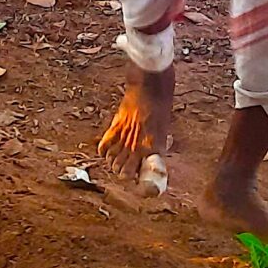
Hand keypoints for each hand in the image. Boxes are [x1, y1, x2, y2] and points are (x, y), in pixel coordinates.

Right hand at [97, 69, 174, 183]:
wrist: (150, 86)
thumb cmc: (161, 106)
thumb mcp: (163, 129)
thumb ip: (156, 144)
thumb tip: (151, 154)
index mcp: (152, 148)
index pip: (141, 174)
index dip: (138, 181)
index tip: (139, 182)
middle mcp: (137, 145)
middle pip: (122, 171)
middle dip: (123, 174)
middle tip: (126, 171)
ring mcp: (124, 136)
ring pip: (111, 161)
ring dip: (113, 163)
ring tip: (116, 161)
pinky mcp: (115, 126)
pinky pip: (104, 146)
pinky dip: (104, 152)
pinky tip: (107, 151)